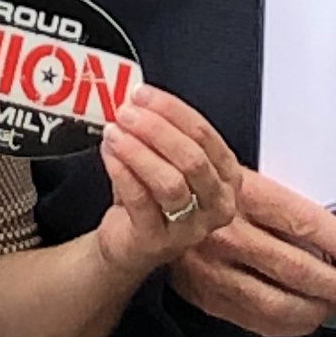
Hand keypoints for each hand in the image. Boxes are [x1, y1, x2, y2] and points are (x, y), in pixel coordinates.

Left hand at [86, 88, 241, 279]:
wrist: (127, 241)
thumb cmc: (150, 196)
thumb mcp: (165, 160)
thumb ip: (161, 131)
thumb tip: (140, 99)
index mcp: (226, 176)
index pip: (204, 135)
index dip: (172, 110)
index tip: (143, 94)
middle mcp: (216, 204)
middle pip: (193, 159)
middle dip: (156, 130)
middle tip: (126, 113)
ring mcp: (190, 228)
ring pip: (170, 183)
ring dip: (138, 151)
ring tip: (114, 132)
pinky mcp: (158, 242)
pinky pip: (141, 202)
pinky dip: (122, 172)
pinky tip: (109, 154)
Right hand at [165, 164, 335, 336]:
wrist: (149, 206)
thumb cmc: (199, 187)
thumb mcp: (236, 172)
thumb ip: (278, 198)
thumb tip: (333, 226)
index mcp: (239, 194)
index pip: (301, 221)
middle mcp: (226, 233)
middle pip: (295, 268)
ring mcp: (214, 270)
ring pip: (278, 303)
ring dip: (318, 310)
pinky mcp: (207, 296)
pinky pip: (256, 321)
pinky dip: (289, 325)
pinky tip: (306, 318)